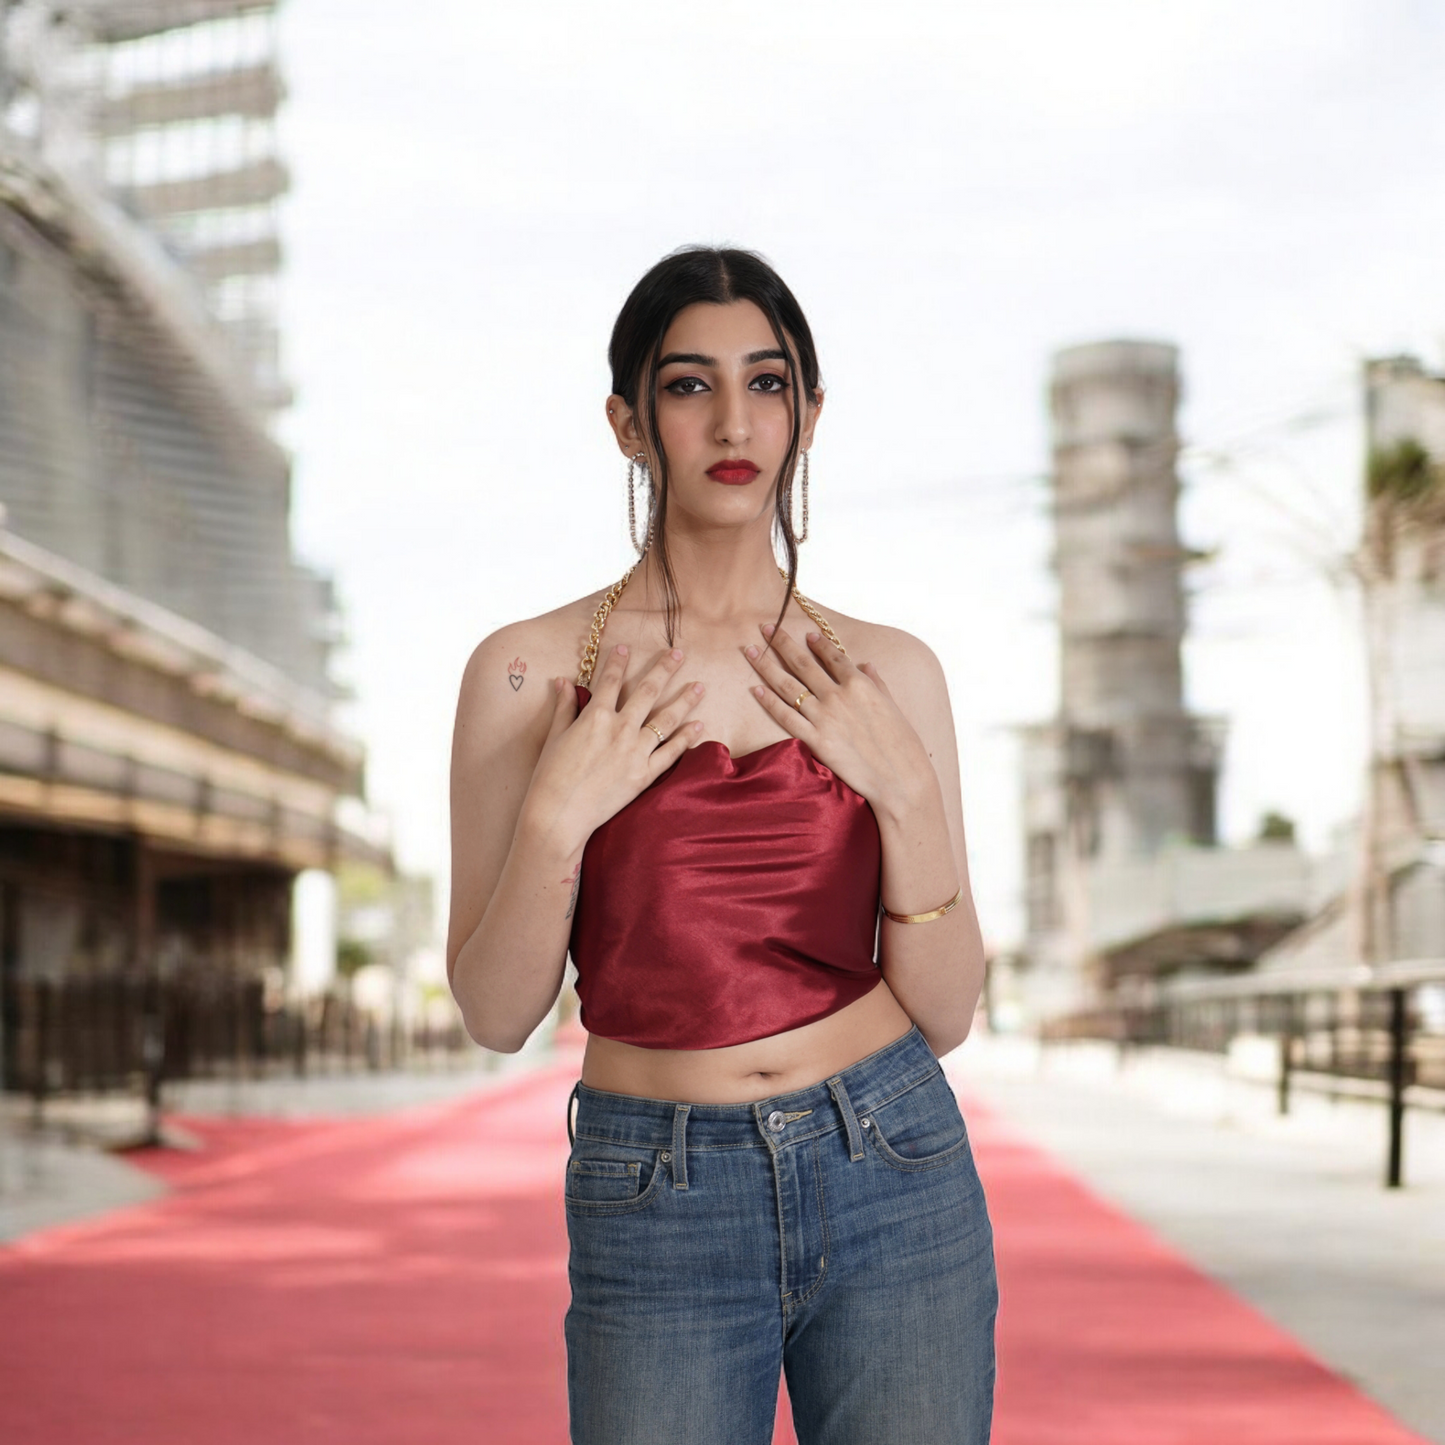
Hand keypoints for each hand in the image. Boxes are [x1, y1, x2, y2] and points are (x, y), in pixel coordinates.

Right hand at [523, 644, 705, 851]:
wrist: (559, 815)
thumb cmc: (550, 777)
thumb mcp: (554, 737)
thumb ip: (564, 707)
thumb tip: (563, 681)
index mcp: (594, 716)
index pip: (610, 680)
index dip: (618, 661)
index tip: (626, 646)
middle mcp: (619, 729)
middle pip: (647, 691)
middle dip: (664, 669)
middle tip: (679, 653)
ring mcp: (635, 752)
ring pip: (666, 719)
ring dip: (684, 701)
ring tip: (700, 687)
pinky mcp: (644, 774)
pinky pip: (671, 752)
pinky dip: (686, 738)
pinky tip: (698, 726)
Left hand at [744, 624, 935, 820]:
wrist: (900, 777)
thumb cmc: (903, 744)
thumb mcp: (893, 706)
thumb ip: (877, 683)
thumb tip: (865, 664)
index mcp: (860, 684)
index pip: (832, 656)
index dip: (817, 643)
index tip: (805, 635)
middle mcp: (838, 695)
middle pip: (802, 663)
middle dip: (781, 642)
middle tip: (765, 627)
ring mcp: (824, 717)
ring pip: (787, 685)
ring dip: (766, 666)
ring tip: (749, 651)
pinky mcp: (815, 740)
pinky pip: (785, 717)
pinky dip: (769, 702)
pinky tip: (755, 689)